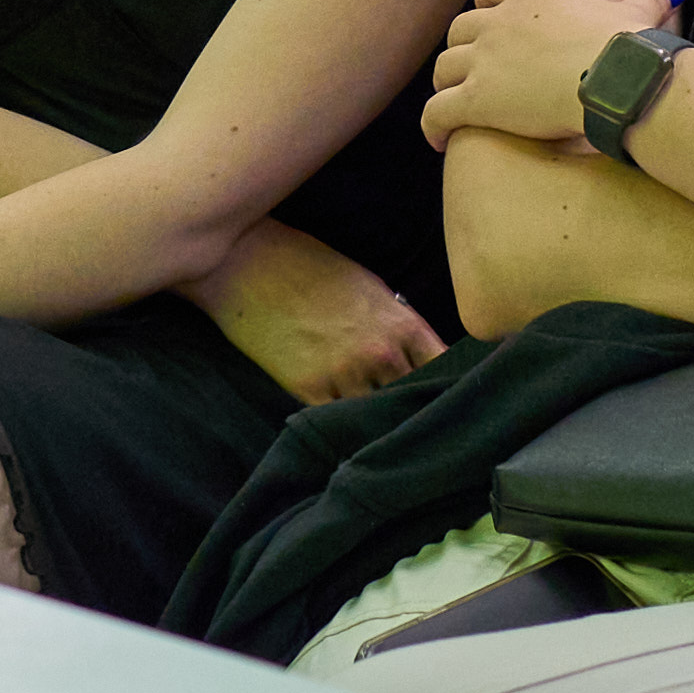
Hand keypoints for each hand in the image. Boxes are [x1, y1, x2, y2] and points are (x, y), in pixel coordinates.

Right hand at [188, 225, 445, 403]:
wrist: (247, 261)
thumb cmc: (307, 265)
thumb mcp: (367, 285)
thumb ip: (396, 324)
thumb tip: (415, 353)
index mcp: (401, 323)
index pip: (443, 370)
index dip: (446, 385)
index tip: (443, 395)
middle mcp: (380, 353)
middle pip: (414, 399)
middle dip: (414, 407)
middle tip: (414, 422)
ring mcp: (345, 373)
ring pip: (377, 416)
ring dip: (378, 421)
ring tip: (379, 430)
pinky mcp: (309, 389)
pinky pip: (338, 422)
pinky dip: (344, 425)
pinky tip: (345, 427)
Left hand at [422, 0, 662, 151]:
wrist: (614, 80)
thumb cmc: (627, 48)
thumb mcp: (635, 16)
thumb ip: (645, 2)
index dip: (485, 2)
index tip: (489, 16)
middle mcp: (499, 21)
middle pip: (460, 29)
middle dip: (463, 49)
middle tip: (474, 72)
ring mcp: (483, 60)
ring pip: (443, 67)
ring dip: (446, 85)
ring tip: (454, 105)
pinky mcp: (475, 99)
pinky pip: (436, 111)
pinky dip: (432, 125)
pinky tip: (439, 139)